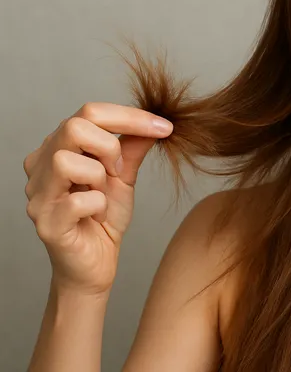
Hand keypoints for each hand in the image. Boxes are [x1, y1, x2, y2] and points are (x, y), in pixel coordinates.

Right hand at [23, 102, 173, 294]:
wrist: (96, 265)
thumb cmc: (104, 219)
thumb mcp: (124, 177)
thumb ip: (132, 148)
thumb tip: (154, 121)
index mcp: (58, 147)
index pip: (89, 112)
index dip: (130, 117)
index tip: (164, 127)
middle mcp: (40, 166)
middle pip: (73, 126)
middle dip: (109, 146)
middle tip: (119, 170)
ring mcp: (38, 195)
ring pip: (66, 161)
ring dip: (99, 177)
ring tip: (102, 194)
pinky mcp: (46, 223)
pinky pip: (77, 201)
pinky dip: (98, 206)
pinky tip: (97, 216)